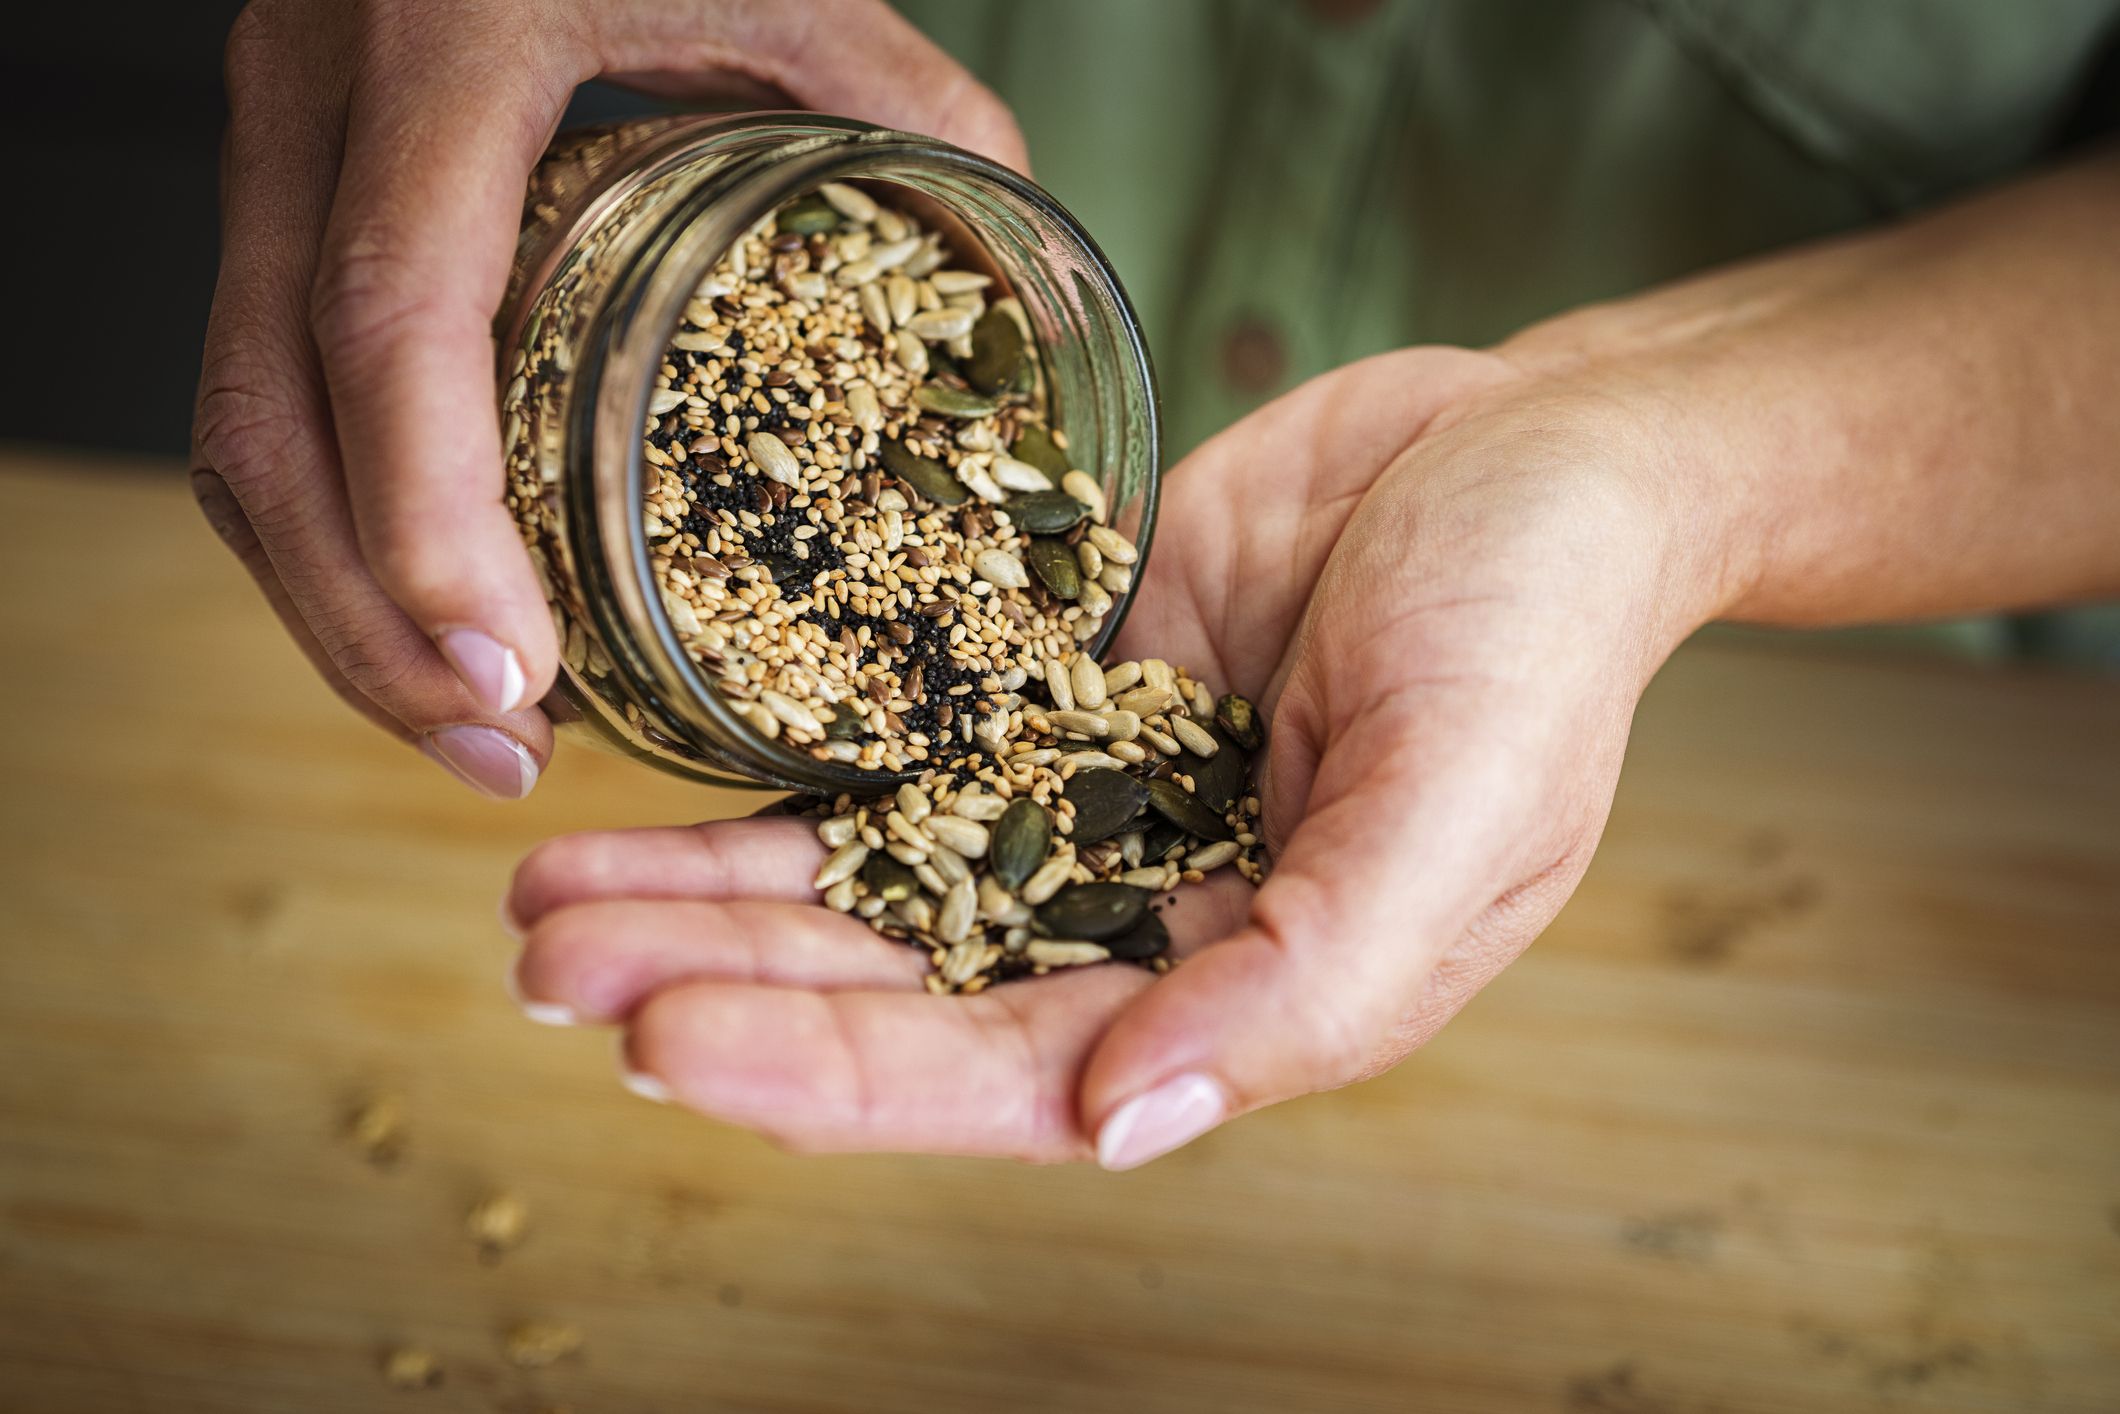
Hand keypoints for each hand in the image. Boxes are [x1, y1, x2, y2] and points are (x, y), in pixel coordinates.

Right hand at [192, 0, 1025, 798]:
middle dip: (369, 623)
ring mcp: (274, 141)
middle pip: (270, 415)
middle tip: (498, 750)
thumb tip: (1031, 310)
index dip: (431, 521)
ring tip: (471, 723)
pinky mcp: (278, 187)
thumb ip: (919, 121)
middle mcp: (318, 94)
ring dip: (335, 604)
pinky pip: (261, 392)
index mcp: (455, 38)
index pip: (394, 314)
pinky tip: (431, 611)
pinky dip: (336, 527)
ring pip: (237, 425)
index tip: (514, 678)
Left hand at [502, 344, 1722, 1163]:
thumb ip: (1306, 983)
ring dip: (710, 897)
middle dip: (724, 987)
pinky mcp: (1045, 692)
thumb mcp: (1458, 807)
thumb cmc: (1540, 629)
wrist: (1535, 447)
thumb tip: (1128, 1123)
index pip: (1009, 1076)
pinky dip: (776, 778)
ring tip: (545, 898)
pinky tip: (653, 792)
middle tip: (550, 970)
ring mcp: (1080, 803)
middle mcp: (1140, 918)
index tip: (669, 1042)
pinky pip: (890, 748)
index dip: (836, 1075)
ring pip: (867, 880)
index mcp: (1245, 995)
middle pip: (897, 989)